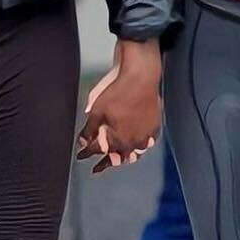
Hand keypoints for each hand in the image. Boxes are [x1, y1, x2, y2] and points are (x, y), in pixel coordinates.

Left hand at [77, 39, 161, 174]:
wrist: (141, 77)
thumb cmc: (120, 92)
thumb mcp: (97, 111)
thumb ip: (90, 130)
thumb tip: (83, 142)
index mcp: (120, 140)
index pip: (104, 155)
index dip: (92, 158)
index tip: (85, 159)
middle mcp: (136, 140)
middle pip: (122, 157)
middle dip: (111, 159)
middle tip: (103, 163)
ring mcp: (148, 133)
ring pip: (138, 150)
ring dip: (129, 153)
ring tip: (123, 155)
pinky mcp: (156, 123)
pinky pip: (150, 139)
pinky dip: (144, 142)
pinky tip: (142, 142)